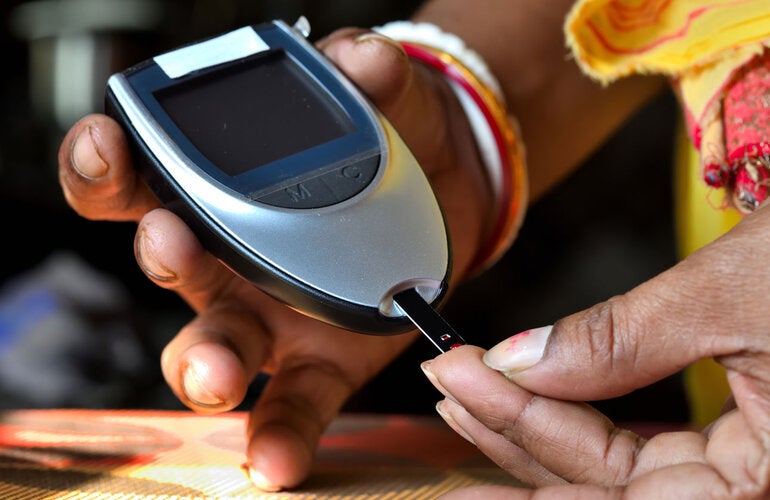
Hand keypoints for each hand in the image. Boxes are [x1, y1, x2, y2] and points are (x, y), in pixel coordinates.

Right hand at [57, 29, 487, 490]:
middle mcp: (228, 258)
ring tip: (213, 376)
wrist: (450, 189)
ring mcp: (269, 317)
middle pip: (170, 265)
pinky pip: (289, 405)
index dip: (107, 164)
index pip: (137, 176)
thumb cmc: (395, 136)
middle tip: (171, 242)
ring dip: (202, 364)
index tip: (110, 150)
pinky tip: (275, 460)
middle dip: (162, 257)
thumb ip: (372, 72)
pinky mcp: (320, 364)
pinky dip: (277, 435)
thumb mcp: (386, 94)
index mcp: (220, 186)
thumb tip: (360, 61)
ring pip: (213, 347)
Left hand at [422, 203, 769, 497]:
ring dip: (543, 425)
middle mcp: (756, 492)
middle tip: (448, 385)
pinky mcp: (751, 444)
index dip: (520, 428)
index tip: (457, 379)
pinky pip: (654, 445)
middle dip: (516, 430)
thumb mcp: (734, 295)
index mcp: (766, 489)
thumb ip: (618, 342)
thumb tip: (517, 361)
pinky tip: (543, 389)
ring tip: (473, 388)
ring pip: (622, 469)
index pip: (609, 485)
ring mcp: (754, 473)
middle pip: (604, 485)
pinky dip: (593, 413)